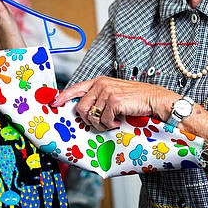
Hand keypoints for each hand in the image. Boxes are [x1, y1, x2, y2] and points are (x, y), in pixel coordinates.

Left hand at [53, 76, 176, 130]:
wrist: (153, 99)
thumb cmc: (135, 98)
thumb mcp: (114, 93)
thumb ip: (99, 98)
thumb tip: (85, 111)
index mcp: (99, 82)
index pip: (76, 88)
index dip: (63, 96)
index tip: (54, 103)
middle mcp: (101, 85)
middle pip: (81, 107)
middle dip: (88, 120)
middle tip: (100, 123)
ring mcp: (107, 92)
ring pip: (92, 116)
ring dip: (101, 124)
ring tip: (111, 123)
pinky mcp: (114, 101)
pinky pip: (104, 120)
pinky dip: (110, 125)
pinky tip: (118, 122)